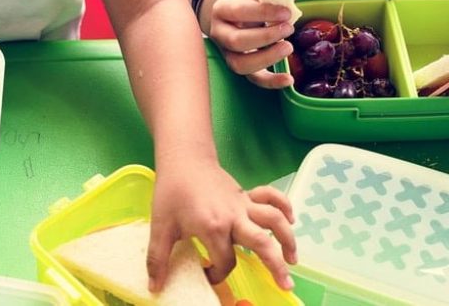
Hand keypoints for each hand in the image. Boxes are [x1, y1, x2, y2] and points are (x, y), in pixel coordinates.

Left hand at [146, 160, 296, 291]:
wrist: (183, 159)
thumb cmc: (171, 191)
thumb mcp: (160, 226)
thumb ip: (158, 258)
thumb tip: (155, 288)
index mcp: (213, 227)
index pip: (225, 261)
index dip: (217, 274)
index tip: (208, 274)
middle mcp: (234, 217)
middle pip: (263, 243)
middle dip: (276, 266)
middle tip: (286, 286)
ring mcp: (243, 205)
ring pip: (274, 220)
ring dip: (288, 239)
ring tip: (293, 260)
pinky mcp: (247, 195)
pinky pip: (271, 198)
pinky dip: (284, 206)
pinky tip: (291, 220)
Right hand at [207, 0, 295, 88]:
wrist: (232, 18)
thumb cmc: (246, 4)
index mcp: (222, 10)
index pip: (239, 12)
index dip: (264, 12)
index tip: (286, 12)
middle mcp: (219, 34)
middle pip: (236, 41)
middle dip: (266, 37)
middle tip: (288, 29)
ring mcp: (227, 53)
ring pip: (240, 64)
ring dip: (267, 58)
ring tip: (288, 47)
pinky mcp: (239, 66)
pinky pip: (253, 79)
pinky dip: (271, 82)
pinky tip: (288, 79)